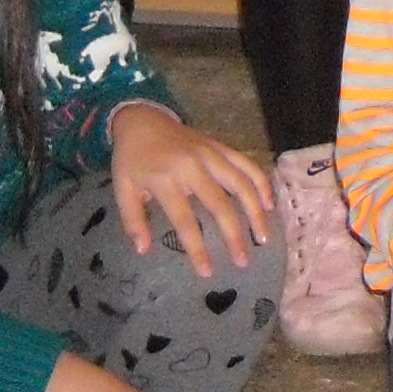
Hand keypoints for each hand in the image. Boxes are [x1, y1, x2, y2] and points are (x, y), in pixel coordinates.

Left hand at [107, 102, 276, 276]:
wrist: (142, 119)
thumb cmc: (132, 159)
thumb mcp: (122, 188)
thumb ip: (132, 219)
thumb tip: (143, 250)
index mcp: (165, 179)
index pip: (185, 220)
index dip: (197, 248)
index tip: (207, 272)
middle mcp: (192, 166)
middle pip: (220, 204)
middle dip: (234, 235)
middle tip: (243, 261)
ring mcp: (211, 154)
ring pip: (241, 183)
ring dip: (255, 212)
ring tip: (263, 237)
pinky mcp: (221, 146)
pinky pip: (247, 163)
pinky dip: (261, 182)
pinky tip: (270, 204)